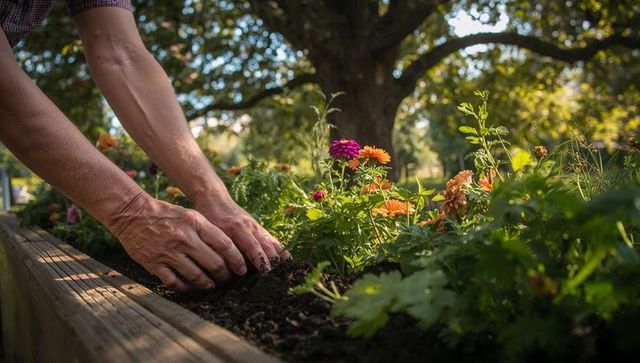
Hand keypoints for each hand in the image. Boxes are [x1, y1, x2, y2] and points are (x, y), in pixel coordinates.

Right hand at [108, 193, 246, 291]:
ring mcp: (169, 253)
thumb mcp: (190, 215)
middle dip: (225, 275)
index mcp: (196, 223)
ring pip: (197, 276)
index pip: (224, 245)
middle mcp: (184, 239)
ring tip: (212, 285)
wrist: (132, 214)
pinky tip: (191, 288)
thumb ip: (208, 230)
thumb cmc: (165, 214)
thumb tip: (228, 249)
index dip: (236, 259)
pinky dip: (186, 288)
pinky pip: (175, 282)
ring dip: (208, 284)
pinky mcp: (154, 264)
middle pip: (214, 263)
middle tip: (228, 279)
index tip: (241, 268)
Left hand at [197, 201, 290, 271]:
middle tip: (281, 276)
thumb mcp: (211, 232)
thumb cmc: (210, 218)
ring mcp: (257, 227)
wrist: (214, 199)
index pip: (252, 246)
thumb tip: (226, 270)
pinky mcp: (259, 228)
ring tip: (290, 269)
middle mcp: (251, 227)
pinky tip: (288, 260)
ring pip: (272, 242)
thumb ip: (219, 248)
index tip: (266, 273)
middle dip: (274, 261)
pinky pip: (272, 239)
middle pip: (266, 245)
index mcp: (238, 228)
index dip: (260, 260)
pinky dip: (281, 249)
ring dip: (281, 256)